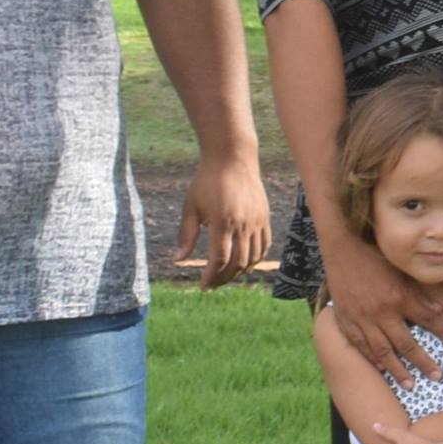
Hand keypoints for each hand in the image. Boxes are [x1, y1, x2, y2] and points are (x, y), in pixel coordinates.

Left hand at [175, 149, 272, 288]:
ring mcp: (257, 221)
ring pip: (253, 258)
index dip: (211, 276)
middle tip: (212, 284)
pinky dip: (255, 259)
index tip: (203, 285)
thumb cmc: (207, 181)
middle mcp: (243, 224)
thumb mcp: (191, 207)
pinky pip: (264, 246)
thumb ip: (186, 235)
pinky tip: (244, 264)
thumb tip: (177, 261)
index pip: (219, 259)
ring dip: (239, 272)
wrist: (233, 158)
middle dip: (224, 278)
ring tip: (226, 276)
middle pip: (238, 263)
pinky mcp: (264, 217)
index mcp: (223, 221)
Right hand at [320, 234, 430, 382]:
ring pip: (382, 351)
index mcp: (398, 297)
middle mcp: (381, 313)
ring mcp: (362, 319)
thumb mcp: (401, 271)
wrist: (340, 250)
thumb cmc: (374, 257)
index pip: (427, 320)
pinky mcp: (346, 321)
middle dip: (423, 362)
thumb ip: (419, 294)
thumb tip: (438, 312)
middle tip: (437, 377)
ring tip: (410, 385)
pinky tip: (381, 369)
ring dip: (398, 369)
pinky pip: (360, 346)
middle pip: (406, 343)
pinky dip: (371, 359)